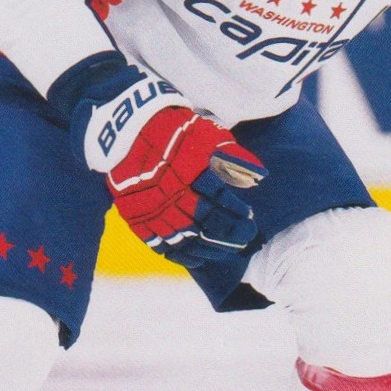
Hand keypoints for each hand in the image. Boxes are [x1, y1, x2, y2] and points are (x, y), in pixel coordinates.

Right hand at [108, 106, 266, 264]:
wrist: (129, 131)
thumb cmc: (175, 130)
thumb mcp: (207, 134)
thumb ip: (233, 156)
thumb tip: (260, 175)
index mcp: (191, 171)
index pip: (222, 201)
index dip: (238, 213)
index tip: (249, 216)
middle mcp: (172, 193)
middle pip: (208, 224)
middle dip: (230, 234)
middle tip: (245, 238)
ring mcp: (153, 209)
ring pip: (187, 239)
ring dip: (210, 248)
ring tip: (227, 252)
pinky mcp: (138, 218)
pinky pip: (161, 245)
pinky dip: (181, 256)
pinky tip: (198, 260)